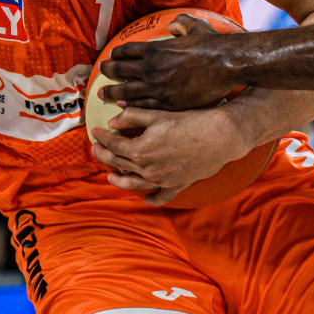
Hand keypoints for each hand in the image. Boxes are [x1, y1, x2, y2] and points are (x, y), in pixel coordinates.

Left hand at [89, 103, 247, 205]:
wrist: (219, 137)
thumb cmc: (189, 122)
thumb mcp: (157, 115)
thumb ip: (132, 117)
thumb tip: (112, 121)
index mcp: (140, 150)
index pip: (114, 144)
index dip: (102, 137)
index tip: (95, 132)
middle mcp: (147, 169)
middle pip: (119, 163)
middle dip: (104, 155)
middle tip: (96, 149)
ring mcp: (161, 180)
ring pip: (134, 184)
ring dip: (119, 180)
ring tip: (110, 176)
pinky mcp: (176, 184)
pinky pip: (160, 196)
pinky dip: (151, 199)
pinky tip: (145, 198)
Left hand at [98, 14, 243, 111]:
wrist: (226, 65)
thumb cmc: (212, 45)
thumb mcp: (194, 26)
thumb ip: (180, 23)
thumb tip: (172, 25)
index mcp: (155, 48)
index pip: (126, 51)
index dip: (116, 55)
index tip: (111, 58)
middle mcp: (151, 67)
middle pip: (119, 70)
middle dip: (107, 72)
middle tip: (101, 75)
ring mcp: (157, 86)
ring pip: (126, 91)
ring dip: (112, 92)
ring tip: (103, 95)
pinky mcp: (167, 103)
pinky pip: (142, 105)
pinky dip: (130, 106)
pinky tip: (122, 107)